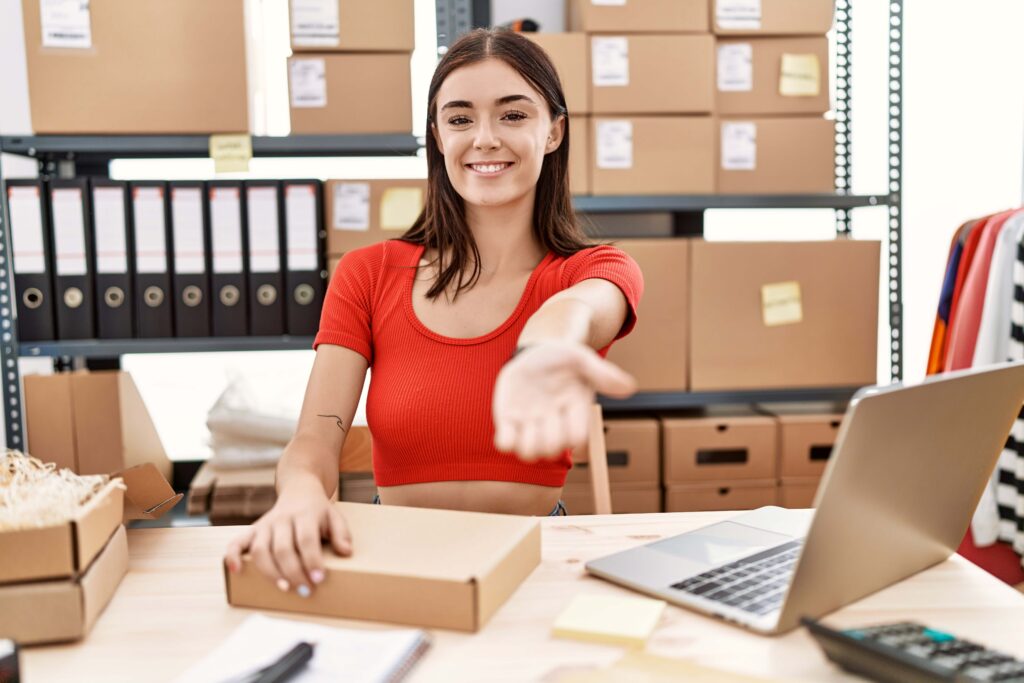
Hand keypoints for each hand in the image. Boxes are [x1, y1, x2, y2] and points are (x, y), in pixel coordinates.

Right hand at [223, 479, 350, 594]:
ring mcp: (265, 525)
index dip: (311, 560)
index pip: (306, 539)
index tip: (319, 579)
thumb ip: (342, 533)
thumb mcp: (335, 517)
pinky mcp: (252, 530)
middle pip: (283, 548)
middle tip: (305, 591)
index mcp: (305, 515)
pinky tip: (237, 572)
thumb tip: (346, 552)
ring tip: (284, 589)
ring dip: (269, 572)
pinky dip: (232, 556)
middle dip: (293, 572)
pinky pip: (236, 542)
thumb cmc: (319, 511)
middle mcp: (282, 519)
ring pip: (260, 549)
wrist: (299, 490)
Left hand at [492, 340, 635, 460]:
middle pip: (552, 449)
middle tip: (543, 414)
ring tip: (526, 422)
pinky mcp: (509, 422)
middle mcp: (555, 424)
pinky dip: (506, 440)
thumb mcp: (580, 358)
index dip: (571, 433)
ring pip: (529, 453)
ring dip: (526, 443)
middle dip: (547, 437)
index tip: (564, 409)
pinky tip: (511, 422)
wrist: (537, 353)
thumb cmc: (562, 357)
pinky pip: (505, 444)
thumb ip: (601, 373)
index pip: (577, 437)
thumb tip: (630, 388)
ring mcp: (531, 425)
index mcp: (575, 413)